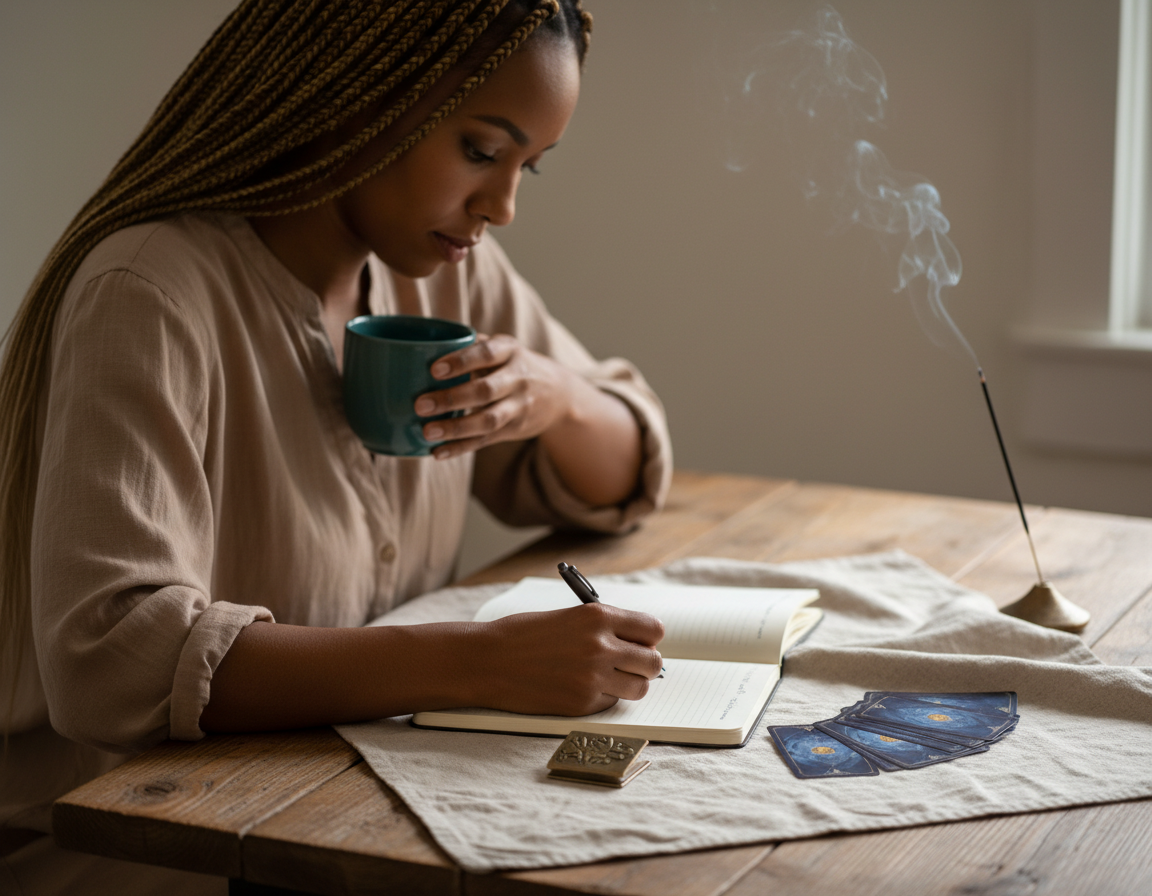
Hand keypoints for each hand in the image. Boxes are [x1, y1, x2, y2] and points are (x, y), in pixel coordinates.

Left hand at [414, 334, 573, 458]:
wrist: (559, 394)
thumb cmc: (516, 365)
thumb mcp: (504, 348)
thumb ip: (473, 345)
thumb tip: (427, 344)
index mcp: (510, 351)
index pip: (486, 354)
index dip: (461, 362)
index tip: (434, 370)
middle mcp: (517, 379)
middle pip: (485, 391)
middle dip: (452, 399)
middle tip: (420, 405)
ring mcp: (517, 406)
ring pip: (488, 420)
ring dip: (456, 428)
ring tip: (427, 432)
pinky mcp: (513, 429)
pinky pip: (485, 440)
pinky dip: (460, 447)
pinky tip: (438, 452)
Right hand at [466, 604, 664, 716]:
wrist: (488, 661)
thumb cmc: (523, 635)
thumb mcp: (570, 617)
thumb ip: (604, 627)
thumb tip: (638, 643)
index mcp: (598, 616)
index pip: (653, 629)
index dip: (648, 638)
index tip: (640, 642)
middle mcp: (601, 646)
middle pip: (653, 662)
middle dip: (644, 665)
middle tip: (629, 665)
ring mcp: (593, 677)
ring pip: (639, 688)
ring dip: (629, 685)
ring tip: (609, 679)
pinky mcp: (582, 703)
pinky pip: (611, 703)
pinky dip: (603, 698)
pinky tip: (580, 688)